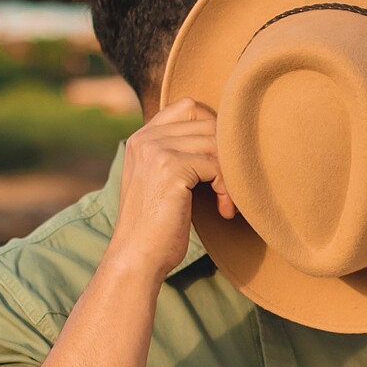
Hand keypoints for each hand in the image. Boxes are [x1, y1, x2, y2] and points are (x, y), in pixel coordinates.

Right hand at [106, 98, 236, 281]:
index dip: (214, 130)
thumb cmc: (156, 228)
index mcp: (142, 138)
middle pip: (208, 123)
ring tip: (227, 202)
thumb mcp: (162, 182)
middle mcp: (146, 138)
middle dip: (227, 155)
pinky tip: (224, 211)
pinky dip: (228, 189)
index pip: (189, 107)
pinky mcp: (171, 168)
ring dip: (231, 174)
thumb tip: (225, 139)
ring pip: (216, 143)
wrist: (136, 258)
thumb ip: (179, 155)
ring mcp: (157, 151)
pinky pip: (217, 166)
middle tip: (230, 188)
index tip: (220, 164)